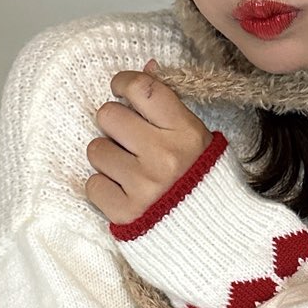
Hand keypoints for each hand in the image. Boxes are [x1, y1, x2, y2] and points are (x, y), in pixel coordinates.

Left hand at [85, 59, 213, 226]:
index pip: (143, 89)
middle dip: (113, 125)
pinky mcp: (126, 214)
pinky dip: (104, 188)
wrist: (214, 239)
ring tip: (127, 170)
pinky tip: (124, 192)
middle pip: (109, 116)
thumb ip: (170, 106)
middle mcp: (164, 157)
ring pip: (96, 150)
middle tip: (126, 138)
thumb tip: (146, 68)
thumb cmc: (204, 181)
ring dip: (107, 157)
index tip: (120, 89)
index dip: (124, 83)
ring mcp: (144, 186)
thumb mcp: (197, 139)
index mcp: (187, 133)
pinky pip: (93, 185)